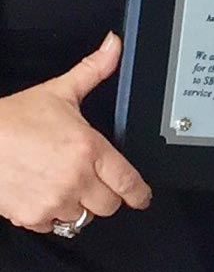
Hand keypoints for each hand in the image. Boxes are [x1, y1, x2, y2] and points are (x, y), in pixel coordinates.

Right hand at [0, 32, 152, 231]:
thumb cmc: (13, 118)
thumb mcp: (59, 91)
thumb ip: (93, 71)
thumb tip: (114, 46)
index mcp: (89, 149)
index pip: (128, 182)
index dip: (140, 193)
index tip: (142, 197)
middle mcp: (75, 178)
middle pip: (108, 205)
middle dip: (105, 195)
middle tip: (92, 182)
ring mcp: (53, 201)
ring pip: (82, 218)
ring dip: (77, 205)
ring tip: (64, 184)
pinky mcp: (30, 217)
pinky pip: (53, 226)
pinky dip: (51, 216)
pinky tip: (44, 194)